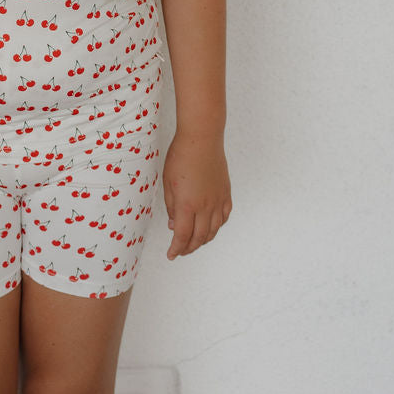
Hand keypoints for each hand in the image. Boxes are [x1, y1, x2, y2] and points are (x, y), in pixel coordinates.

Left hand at [162, 129, 231, 259]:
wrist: (202, 138)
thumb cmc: (180, 156)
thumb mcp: (168, 183)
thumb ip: (171, 207)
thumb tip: (174, 225)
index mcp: (187, 205)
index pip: (182, 236)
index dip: (176, 249)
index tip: (171, 255)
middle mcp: (205, 206)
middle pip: (199, 238)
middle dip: (188, 248)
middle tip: (180, 250)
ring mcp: (218, 200)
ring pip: (213, 231)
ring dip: (203, 240)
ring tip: (193, 241)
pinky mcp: (226, 193)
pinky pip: (224, 217)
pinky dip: (217, 226)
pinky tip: (210, 226)